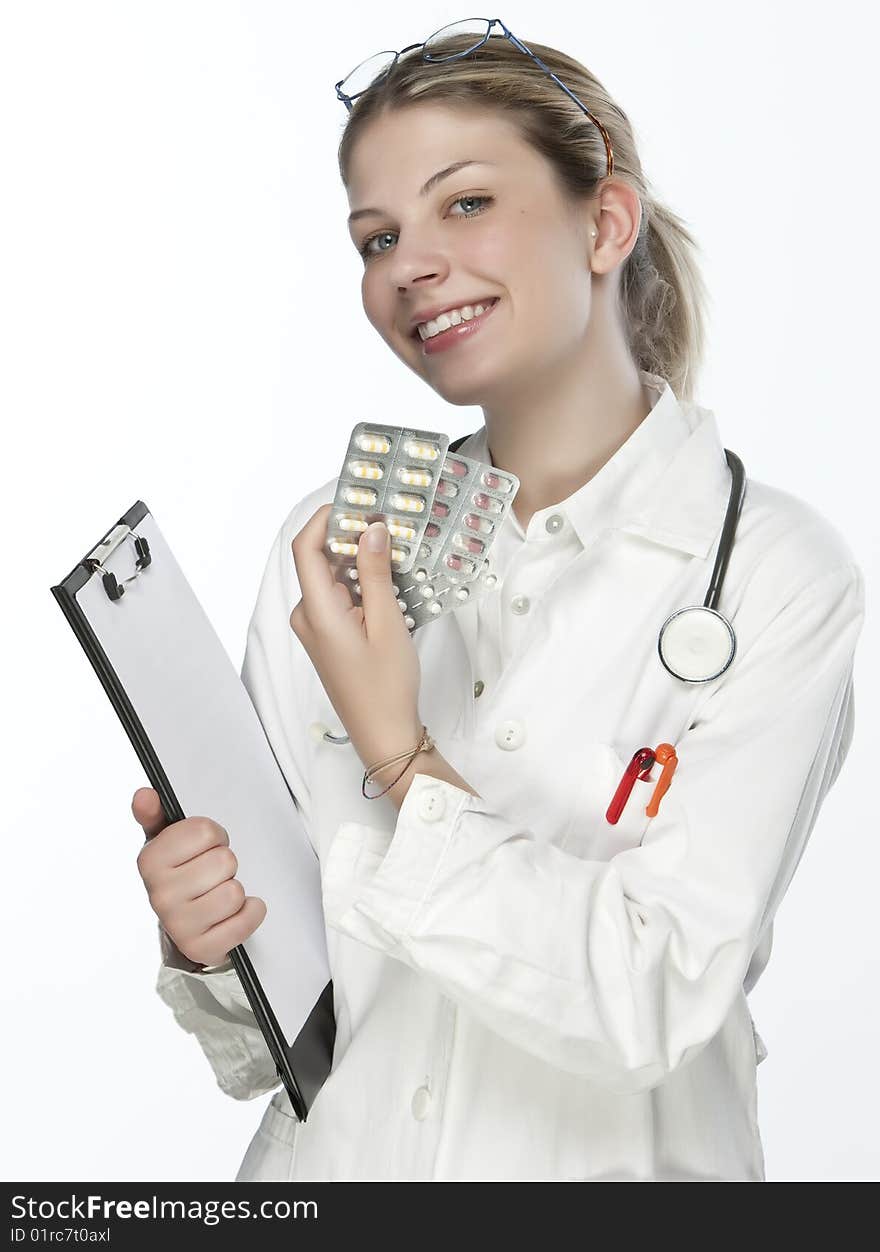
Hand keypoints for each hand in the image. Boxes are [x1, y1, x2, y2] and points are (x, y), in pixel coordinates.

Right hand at [132, 787, 266, 966]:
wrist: (184, 927)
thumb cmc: (179, 878)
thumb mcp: (165, 844)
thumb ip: (156, 815)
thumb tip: (144, 795)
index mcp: (150, 861)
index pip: (205, 831)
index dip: (213, 835)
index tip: (204, 846)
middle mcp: (160, 894)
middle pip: (224, 861)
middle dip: (225, 864)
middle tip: (212, 873)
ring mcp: (179, 925)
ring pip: (235, 891)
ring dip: (236, 890)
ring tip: (219, 892)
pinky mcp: (202, 948)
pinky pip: (245, 919)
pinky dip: (250, 913)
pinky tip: (234, 912)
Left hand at [289, 504, 423, 765]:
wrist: (384, 734)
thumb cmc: (386, 687)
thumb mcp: (388, 624)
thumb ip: (377, 574)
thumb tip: (370, 530)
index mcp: (317, 612)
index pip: (306, 548)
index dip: (326, 518)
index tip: (356, 502)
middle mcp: (308, 617)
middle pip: (320, 560)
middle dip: (350, 537)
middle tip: (387, 521)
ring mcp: (317, 628)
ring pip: (333, 578)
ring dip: (359, 561)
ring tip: (395, 549)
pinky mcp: (329, 636)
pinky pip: (340, 597)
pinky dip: (361, 584)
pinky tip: (390, 581)